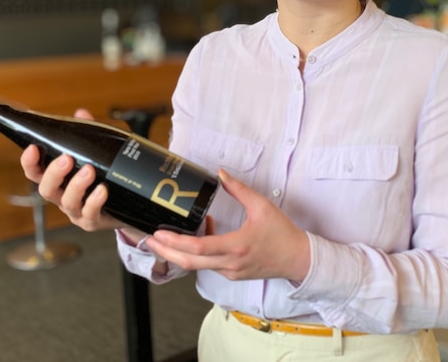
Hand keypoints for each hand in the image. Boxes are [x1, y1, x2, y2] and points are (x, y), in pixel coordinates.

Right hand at [20, 108, 130, 233]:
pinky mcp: (92, 221)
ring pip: (67, 201)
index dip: (29, 162)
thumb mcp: (97, 153)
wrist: (128, 207)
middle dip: (54, 173)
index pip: (35, 172)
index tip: (33, 147)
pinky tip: (102, 190)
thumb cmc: (105, 178)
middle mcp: (62, 197)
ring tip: (89, 171)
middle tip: (66, 158)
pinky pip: (89, 214)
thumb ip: (88, 134)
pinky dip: (94, 201)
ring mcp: (76, 211)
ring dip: (76, 185)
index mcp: (58, 181)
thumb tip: (81, 113)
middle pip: (46, 189)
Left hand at [145, 170, 310, 282]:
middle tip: (149, 239)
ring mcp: (230, 272)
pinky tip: (197, 237)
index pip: (199, 248)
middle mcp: (230, 263)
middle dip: (166, 251)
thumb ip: (239, 189)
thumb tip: (220, 174)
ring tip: (165, 237)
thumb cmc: (282, 233)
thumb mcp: (262, 206)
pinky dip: (197, 253)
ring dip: (179, 252)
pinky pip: (208, 265)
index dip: (175, 242)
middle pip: (189, 262)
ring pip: (196, 265)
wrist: (298, 259)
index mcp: (237, 246)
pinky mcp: (232, 274)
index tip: (160, 233)